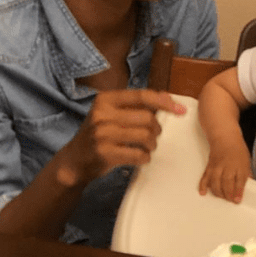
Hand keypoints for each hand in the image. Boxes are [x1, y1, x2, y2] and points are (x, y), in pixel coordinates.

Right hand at [58, 89, 185, 186]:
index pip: (142, 96)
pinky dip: (145, 157)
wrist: (75, 160)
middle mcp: (102, 114)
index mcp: (105, 100)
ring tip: (147, 147)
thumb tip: (166, 96)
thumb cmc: (99, 134)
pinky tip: (141, 158)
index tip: (180, 109)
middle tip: (154, 135)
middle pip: (147, 118)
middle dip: (156, 129)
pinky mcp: (105, 153)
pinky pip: (138, 154)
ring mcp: (102, 134)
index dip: (164, 102)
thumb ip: (136, 105)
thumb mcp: (111, 113)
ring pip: (145, 136)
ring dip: (152, 144)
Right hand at [198, 139, 251, 203]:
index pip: (239, 181)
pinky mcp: (209, 167)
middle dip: (228, 194)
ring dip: (218, 192)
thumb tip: (246, 187)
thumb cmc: (237, 149)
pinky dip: (203, 185)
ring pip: (215, 182)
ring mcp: (217, 167)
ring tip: (222, 197)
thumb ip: (246, 175)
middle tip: (230, 200)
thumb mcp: (246, 161)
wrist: (225, 138)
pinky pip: (205, 177)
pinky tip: (203, 192)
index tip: (237, 200)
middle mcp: (228, 166)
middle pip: (226, 184)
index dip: (238, 192)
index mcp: (239, 165)